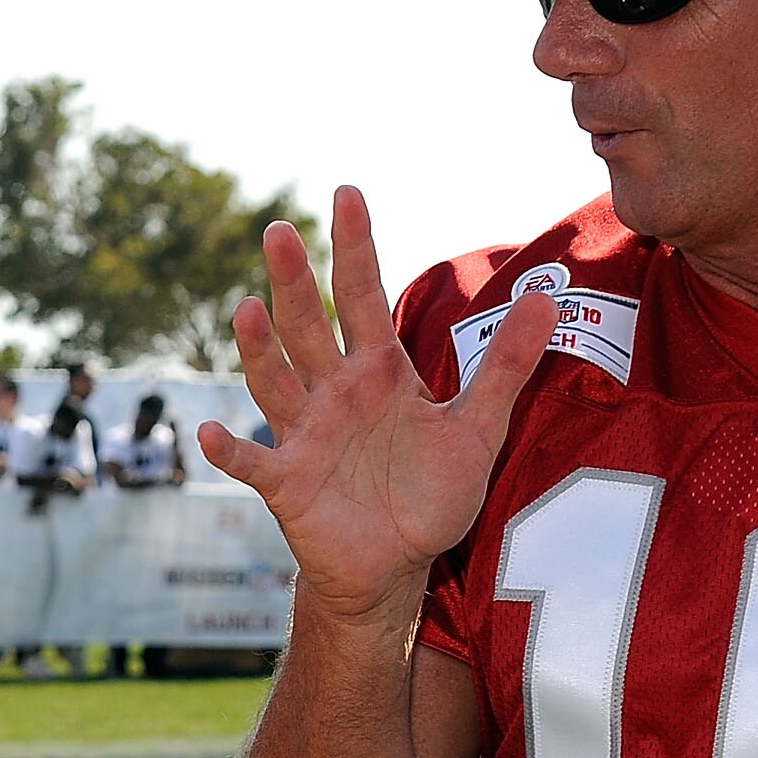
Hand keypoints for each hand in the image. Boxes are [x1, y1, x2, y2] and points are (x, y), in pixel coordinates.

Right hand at [195, 187, 554, 630]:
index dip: (355, 246)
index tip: (346, 193)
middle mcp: (333, 393)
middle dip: (294, 281)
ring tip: (246, 309)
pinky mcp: (286, 482)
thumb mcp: (477, 428)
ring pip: (275, 382)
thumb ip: (505, 364)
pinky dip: (231, 449)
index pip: (362, 295)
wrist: (395, 565)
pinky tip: (212, 432)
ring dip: (258, 350)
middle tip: (280, 230)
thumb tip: (545, 298)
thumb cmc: (427, 495)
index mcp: (378, 371)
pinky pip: (253, 463)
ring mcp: (304, 435)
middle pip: (308, 327)